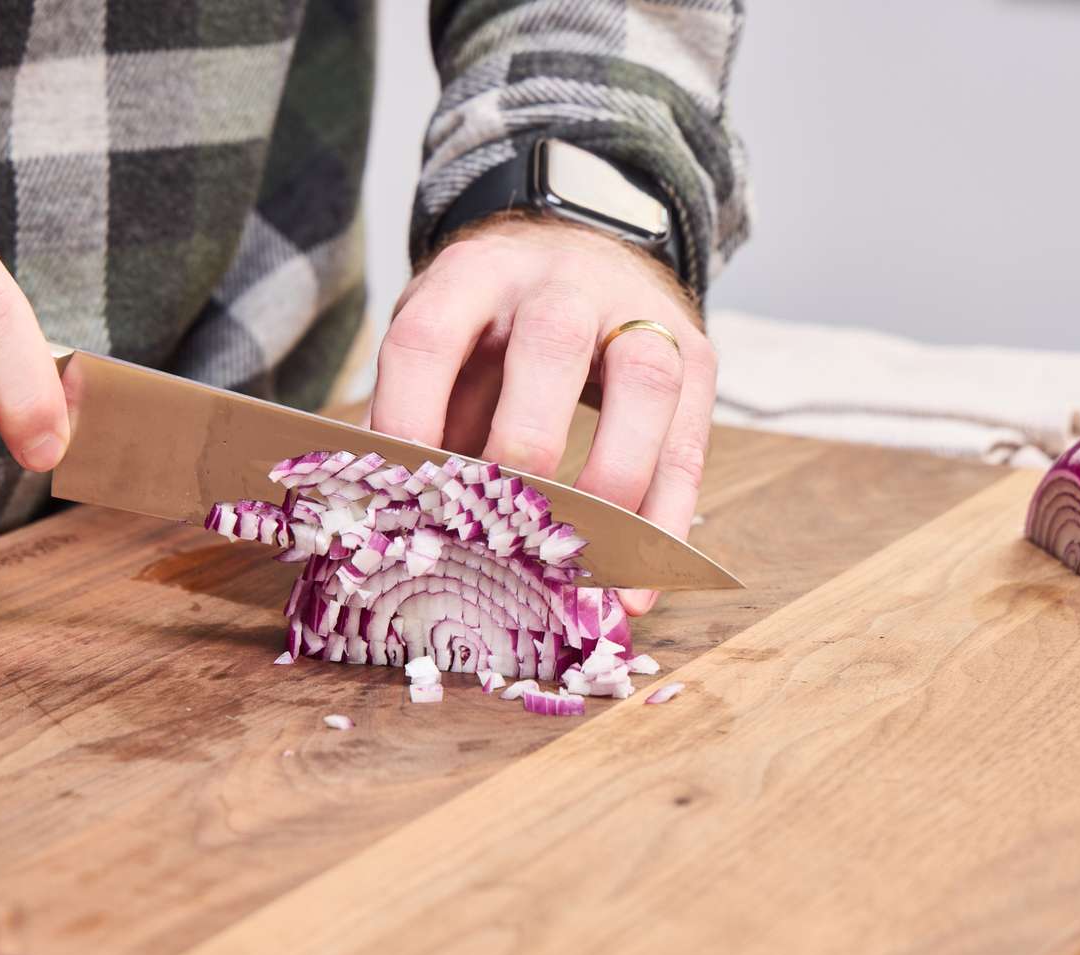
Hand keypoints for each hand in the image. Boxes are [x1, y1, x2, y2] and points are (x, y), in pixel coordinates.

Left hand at [371, 214, 716, 614]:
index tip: (402, 491)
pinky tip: (638, 580)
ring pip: (644, 382)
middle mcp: (558, 284)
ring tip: (586, 553)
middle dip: (527, 441)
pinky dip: (667, 516)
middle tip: (505, 521)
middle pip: (551, 344)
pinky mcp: (694, 355)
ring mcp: (638, 314)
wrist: (584, 250)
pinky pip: (689, 440)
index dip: (408, 413)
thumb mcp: (446, 344)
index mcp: (474, 275)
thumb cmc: (495, 324)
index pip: (429, 336)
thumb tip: (385, 514)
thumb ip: (421, 414)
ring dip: (616, 476)